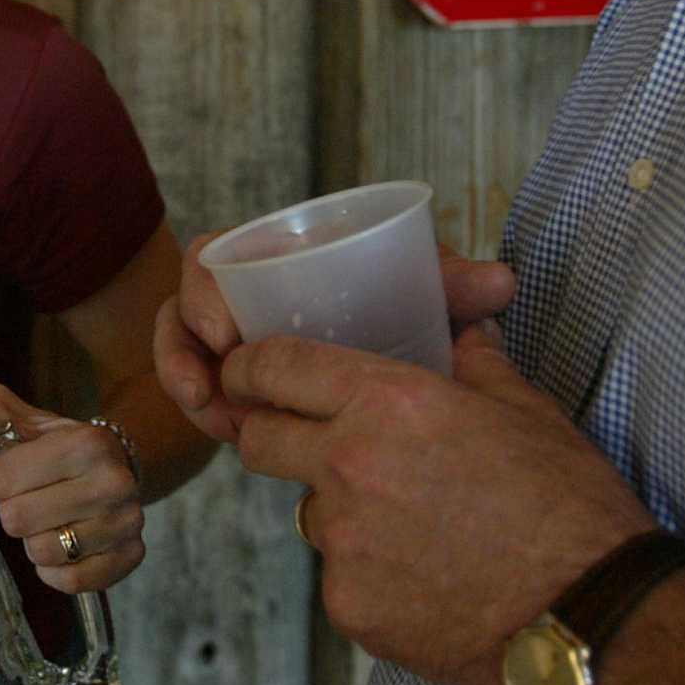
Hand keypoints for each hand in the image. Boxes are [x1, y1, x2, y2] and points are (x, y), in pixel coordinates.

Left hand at [0, 382, 143, 594]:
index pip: (1, 482)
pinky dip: (55, 569)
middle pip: (17, 521)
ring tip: (51, 517)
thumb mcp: (2, 414)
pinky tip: (64, 544)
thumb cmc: (47, 441)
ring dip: (34, 540)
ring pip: (42, 554)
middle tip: (34, 496)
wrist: (109, 460)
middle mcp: (114, 482)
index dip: (0, 480)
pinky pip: (70, 582)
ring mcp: (128, 522)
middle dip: (14, 511)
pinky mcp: (131, 556)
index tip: (19, 471)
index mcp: (85, 442)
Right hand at [156, 235, 518, 443]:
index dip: (206, 287)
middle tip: (208, 387)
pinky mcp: (230, 384)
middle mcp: (245, 291)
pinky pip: (197, 390)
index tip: (221, 332)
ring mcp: (232, 339)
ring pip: (183, 350)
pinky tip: (221, 432)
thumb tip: (501, 283)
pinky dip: (201, 408)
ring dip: (189, 381)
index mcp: (280, 255)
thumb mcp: (426, 303)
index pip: (219, 253)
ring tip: (215, 420)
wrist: (413, 391)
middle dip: (186, 345)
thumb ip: (454, 289)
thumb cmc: (410, 318)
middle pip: (188, 303)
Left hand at [225, 322, 654, 684]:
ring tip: (410, 523)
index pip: (273, 368)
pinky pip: (338, 575)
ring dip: (338, 510)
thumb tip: (462, 324)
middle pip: (259, 441)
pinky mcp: (349, 606)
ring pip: (308, 512)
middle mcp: (349, 465)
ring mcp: (343, 542)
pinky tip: (426, 576)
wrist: (593, 615)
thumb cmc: (568, 505)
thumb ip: (472, 358)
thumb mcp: (524, 408)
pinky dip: (368, 572)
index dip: (248, 368)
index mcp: (388, 402)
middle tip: (310, 442)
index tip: (243, 373)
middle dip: (272, 435)